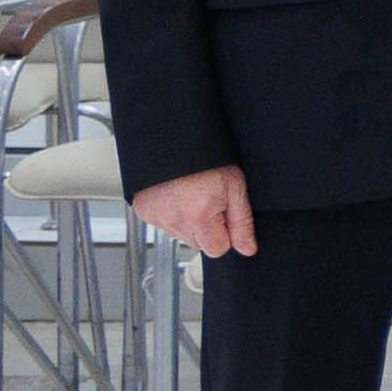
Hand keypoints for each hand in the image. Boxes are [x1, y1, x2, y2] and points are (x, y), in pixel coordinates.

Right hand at [137, 163, 253, 261]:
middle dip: (208, 228)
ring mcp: (156, 217)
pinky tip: (179, 196)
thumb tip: (247, 249)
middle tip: (210, 201)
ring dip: (189, 222)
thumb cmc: (208, 160)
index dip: (226, 233)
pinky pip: (164, 223)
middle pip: (199, 243)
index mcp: (198, 217)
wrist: (176, 140)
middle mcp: (174, 220)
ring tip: (193, 195)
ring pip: (181, 234)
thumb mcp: (235, 187)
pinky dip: (173, 214)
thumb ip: (242, 222)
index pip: (217, 249)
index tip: (225, 214)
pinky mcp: (144, 211)